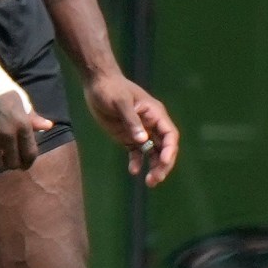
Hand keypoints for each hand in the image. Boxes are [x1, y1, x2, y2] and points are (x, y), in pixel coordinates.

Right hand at [0, 89, 52, 172]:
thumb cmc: (2, 90)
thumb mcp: (22, 102)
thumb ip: (33, 118)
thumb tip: (48, 127)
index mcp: (22, 125)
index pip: (29, 154)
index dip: (28, 162)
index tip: (25, 164)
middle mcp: (6, 134)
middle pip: (12, 162)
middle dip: (14, 164)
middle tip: (11, 161)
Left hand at [84, 71, 181, 185]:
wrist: (97, 84)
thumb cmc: (111, 89)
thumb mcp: (120, 102)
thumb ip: (131, 121)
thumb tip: (143, 140)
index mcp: (155, 114)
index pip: (169, 135)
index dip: (170, 150)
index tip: (164, 162)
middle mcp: (152, 125)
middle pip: (164, 148)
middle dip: (163, 164)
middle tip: (156, 179)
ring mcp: (141, 131)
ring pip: (153, 153)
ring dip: (153, 167)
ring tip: (150, 182)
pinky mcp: (128, 136)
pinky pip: (137, 153)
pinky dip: (137, 162)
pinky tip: (134, 171)